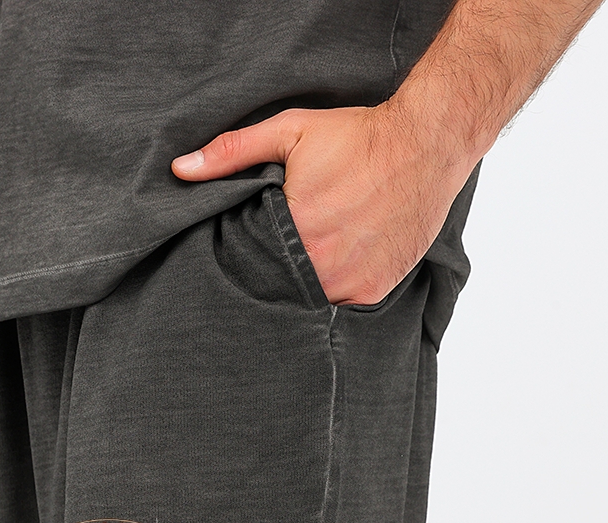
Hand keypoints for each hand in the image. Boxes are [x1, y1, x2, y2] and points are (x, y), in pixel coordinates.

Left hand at [172, 105, 474, 305]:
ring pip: (309, 300)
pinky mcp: (374, 291)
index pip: (250, 263)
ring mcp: (350, 283)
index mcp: (294, 232)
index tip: (246, 251)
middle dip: (273, 274)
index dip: (246, 258)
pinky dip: (334, 290)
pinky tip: (336, 265)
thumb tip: (181, 169)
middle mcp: (321, 267)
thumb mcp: (290, 132)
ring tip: (306, 261)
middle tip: (276, 257)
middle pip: (279, 286)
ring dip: (303, 286)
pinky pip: (342, 304)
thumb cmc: (358, 138)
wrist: (427, 143)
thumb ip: (232, 152)